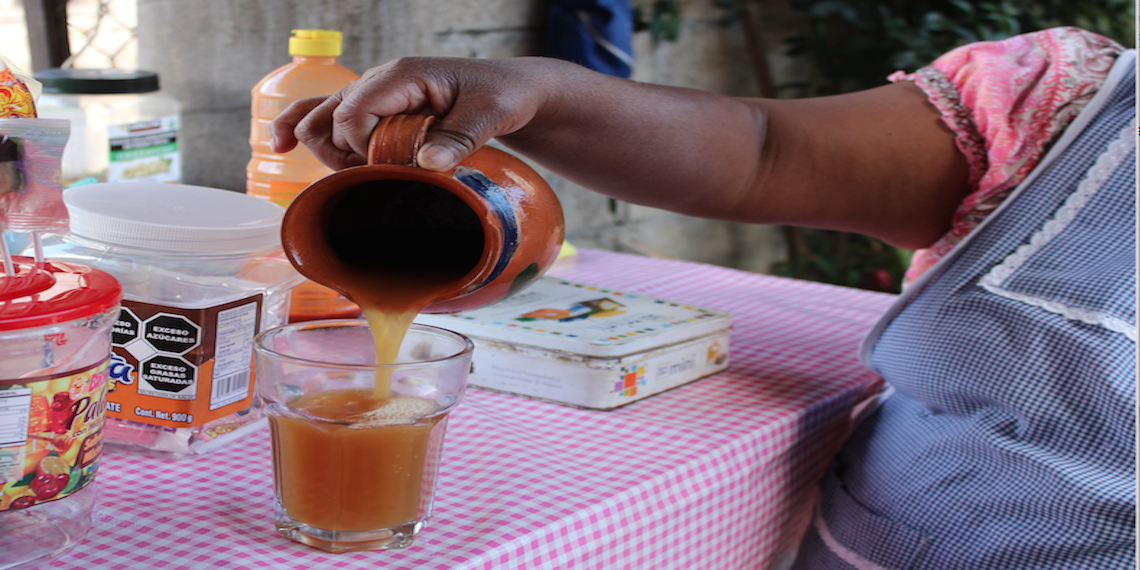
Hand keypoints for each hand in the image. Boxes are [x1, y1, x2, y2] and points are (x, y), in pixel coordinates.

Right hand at [271, 57, 560, 171]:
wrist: (512, 89)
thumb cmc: (502, 96)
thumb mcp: (489, 115)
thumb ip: (459, 139)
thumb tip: (427, 165)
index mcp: (402, 76)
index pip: (353, 114)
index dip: (361, 150)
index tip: (391, 168)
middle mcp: (380, 81)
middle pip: (329, 120)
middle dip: (343, 156)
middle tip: (379, 175)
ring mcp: (374, 94)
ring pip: (321, 118)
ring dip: (328, 152)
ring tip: (355, 174)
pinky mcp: (376, 108)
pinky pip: (327, 114)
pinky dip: (305, 129)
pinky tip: (281, 146)